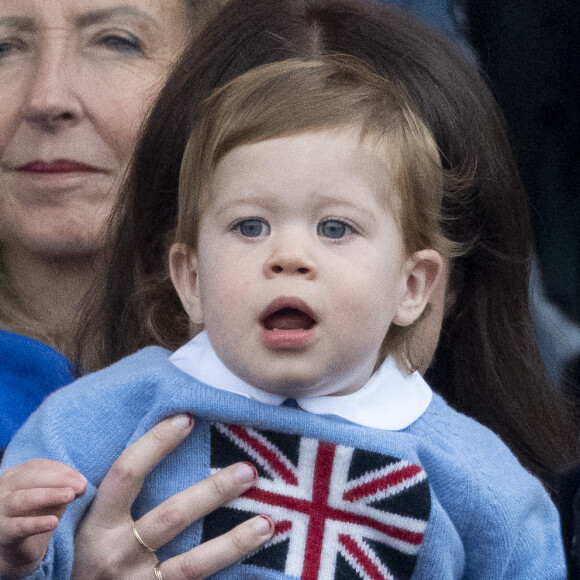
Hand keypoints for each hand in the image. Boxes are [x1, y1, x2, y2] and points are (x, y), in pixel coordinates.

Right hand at [0, 459, 85, 578]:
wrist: (22, 548)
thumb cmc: (38, 513)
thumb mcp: (53, 496)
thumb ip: (65, 486)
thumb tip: (81, 484)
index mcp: (15, 476)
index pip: (37, 466)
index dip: (61, 471)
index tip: (81, 480)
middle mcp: (3, 490)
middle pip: (29, 479)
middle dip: (57, 480)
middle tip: (80, 486)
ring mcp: (0, 511)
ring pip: (22, 499)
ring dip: (49, 495)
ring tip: (70, 496)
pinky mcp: (3, 533)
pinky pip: (18, 527)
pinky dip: (36, 523)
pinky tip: (54, 522)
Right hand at [71, 415, 273, 579]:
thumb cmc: (78, 556)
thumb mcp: (79, 523)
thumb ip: (105, 492)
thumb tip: (146, 443)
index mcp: (96, 524)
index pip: (126, 474)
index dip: (156, 444)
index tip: (187, 418)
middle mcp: (117, 553)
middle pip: (172, 516)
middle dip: (213, 492)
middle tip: (248, 471)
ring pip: (193, 562)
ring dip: (233, 541)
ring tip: (267, 522)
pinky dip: (226, 569)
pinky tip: (251, 556)